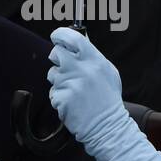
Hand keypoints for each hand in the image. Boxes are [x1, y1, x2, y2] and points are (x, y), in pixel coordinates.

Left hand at [48, 27, 124, 149]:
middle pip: (56, 53)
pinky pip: (53, 92)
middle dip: (58, 59)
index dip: (60, 34)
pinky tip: (72, 101)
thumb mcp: (108, 72)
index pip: (72, 38)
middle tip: (67, 68)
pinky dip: (59, 96)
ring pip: (52, 74)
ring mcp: (70, 84)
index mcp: (94, 60)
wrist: (106, 126)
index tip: (57, 36)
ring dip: (59, 80)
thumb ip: (93, 56)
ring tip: (74, 90)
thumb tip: (77, 42)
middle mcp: (81, 70)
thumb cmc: (108, 99)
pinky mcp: (61, 98)